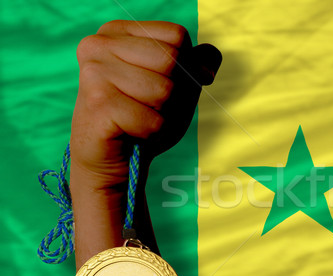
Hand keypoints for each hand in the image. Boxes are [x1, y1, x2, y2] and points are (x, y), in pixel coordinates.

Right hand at [70, 20, 219, 190]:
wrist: (111, 160)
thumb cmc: (143, 118)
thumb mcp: (178, 87)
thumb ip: (197, 65)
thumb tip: (210, 57)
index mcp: (117, 31)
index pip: (177, 35)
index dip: (187, 66)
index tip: (166, 85)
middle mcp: (99, 45)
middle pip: (172, 59)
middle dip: (175, 92)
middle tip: (150, 107)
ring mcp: (94, 73)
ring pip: (164, 90)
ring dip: (162, 114)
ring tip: (139, 119)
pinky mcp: (98, 104)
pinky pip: (153, 120)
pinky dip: (152, 132)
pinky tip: (131, 133)